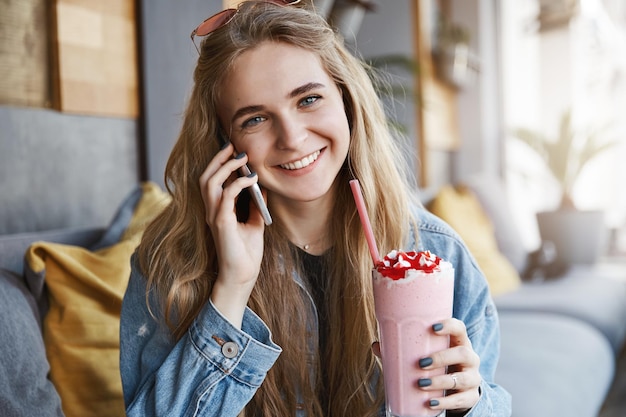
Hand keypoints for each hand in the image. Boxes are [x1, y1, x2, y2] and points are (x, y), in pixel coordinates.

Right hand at [199, 142, 265, 326]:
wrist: (242, 276)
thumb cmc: (246, 253)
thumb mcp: (255, 223)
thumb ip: (256, 205)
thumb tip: (263, 186)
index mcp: (217, 210)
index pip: (212, 181)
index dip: (220, 163)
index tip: (235, 150)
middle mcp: (211, 211)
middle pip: (206, 177)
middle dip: (218, 159)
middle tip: (234, 146)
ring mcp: (214, 216)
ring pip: (209, 182)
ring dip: (225, 167)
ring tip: (241, 157)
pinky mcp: (220, 223)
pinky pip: (226, 196)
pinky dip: (238, 183)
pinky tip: (251, 178)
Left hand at [371, 318, 480, 413]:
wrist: (459, 390)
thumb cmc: (439, 366)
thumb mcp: (427, 355)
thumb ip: (403, 351)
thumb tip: (376, 345)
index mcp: (458, 342)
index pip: (460, 328)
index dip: (449, 326)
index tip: (433, 327)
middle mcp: (469, 358)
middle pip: (462, 353)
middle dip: (441, 357)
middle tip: (421, 363)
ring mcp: (472, 378)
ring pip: (461, 378)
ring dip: (440, 381)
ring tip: (421, 384)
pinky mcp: (471, 396)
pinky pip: (460, 400)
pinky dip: (444, 402)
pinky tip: (431, 403)